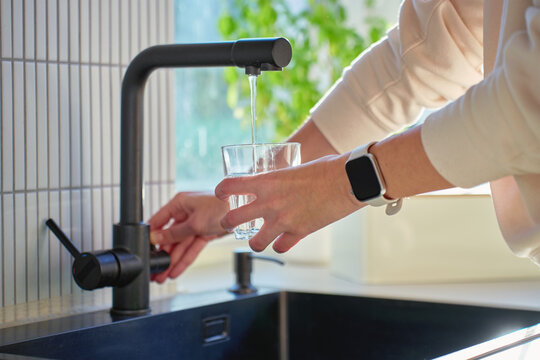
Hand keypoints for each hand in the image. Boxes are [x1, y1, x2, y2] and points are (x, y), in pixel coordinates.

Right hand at [148, 191, 228, 281]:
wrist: (243, 209)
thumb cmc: (221, 207)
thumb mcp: (194, 223)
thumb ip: (174, 233)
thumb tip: (157, 239)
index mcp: (179, 204)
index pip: (159, 220)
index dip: (152, 236)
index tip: (144, 250)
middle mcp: (186, 213)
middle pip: (170, 237)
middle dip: (162, 255)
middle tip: (154, 270)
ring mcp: (195, 223)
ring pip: (181, 245)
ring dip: (172, 261)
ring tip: (162, 276)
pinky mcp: (205, 232)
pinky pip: (192, 248)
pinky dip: (185, 259)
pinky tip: (176, 270)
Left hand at [215, 154, 363, 252]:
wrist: (347, 180)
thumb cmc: (325, 169)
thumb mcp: (294, 169)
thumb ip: (279, 180)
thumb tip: (275, 184)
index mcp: (267, 181)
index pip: (230, 185)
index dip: (221, 191)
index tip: (222, 195)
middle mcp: (269, 202)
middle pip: (231, 219)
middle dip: (226, 223)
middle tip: (229, 223)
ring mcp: (282, 220)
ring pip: (253, 243)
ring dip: (254, 242)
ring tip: (258, 239)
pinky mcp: (298, 232)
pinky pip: (280, 248)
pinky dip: (280, 245)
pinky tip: (284, 240)